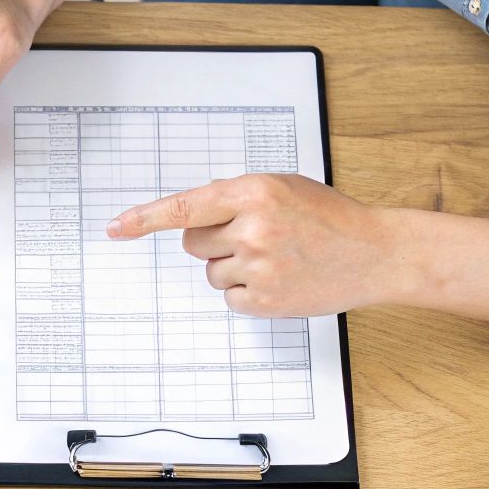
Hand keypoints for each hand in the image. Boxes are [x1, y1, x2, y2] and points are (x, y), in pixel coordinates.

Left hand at [107, 174, 399, 316]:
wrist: (374, 253)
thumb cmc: (328, 217)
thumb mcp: (283, 187)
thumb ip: (237, 197)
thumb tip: (192, 215)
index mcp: (255, 192)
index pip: (185, 207)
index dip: (144, 219)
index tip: (115, 228)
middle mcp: (253, 228)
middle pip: (192, 242)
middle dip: (212, 240)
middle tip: (252, 237)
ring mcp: (258, 267)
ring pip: (211, 271)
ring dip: (233, 267)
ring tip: (276, 258)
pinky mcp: (264, 300)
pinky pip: (229, 297)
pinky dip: (247, 291)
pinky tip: (279, 279)